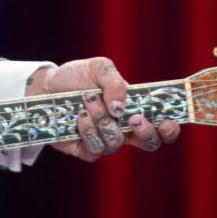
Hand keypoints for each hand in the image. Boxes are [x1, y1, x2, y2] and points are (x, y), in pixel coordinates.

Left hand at [25, 57, 181, 161]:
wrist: (46, 86)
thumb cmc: (77, 76)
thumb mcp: (99, 68)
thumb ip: (116, 82)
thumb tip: (121, 108)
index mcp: (135, 108)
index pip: (162, 126)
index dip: (170, 129)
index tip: (165, 121)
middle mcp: (124, 128)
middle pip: (149, 144)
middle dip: (145, 133)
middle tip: (133, 118)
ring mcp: (106, 140)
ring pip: (116, 142)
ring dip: (103, 120)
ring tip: (88, 100)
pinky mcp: (85, 150)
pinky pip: (95, 150)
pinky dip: (88, 131)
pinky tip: (79, 116)